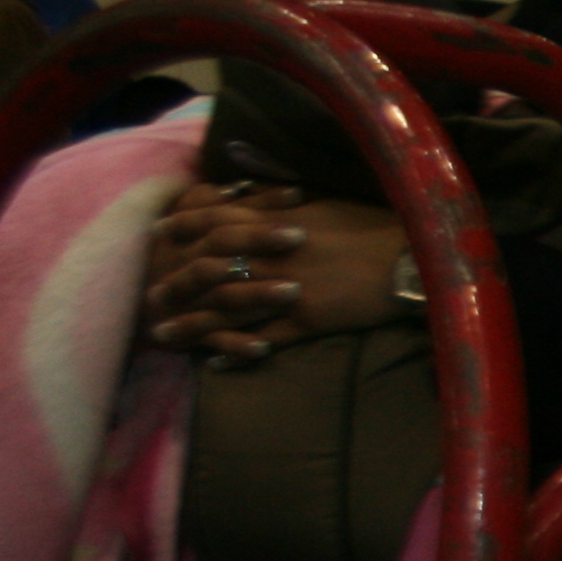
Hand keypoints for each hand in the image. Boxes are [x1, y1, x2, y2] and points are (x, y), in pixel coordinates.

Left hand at [142, 182, 405, 360]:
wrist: (412, 256)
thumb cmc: (375, 227)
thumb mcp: (326, 205)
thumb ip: (287, 204)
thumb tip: (262, 196)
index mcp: (275, 222)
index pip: (215, 220)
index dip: (183, 225)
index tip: (158, 233)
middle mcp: (271, 255)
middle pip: (209, 267)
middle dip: (175, 282)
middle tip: (149, 296)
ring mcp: (286, 288)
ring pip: (225, 306)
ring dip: (191, 323)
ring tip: (163, 337)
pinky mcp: (307, 319)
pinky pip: (263, 338)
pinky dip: (234, 351)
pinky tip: (211, 364)